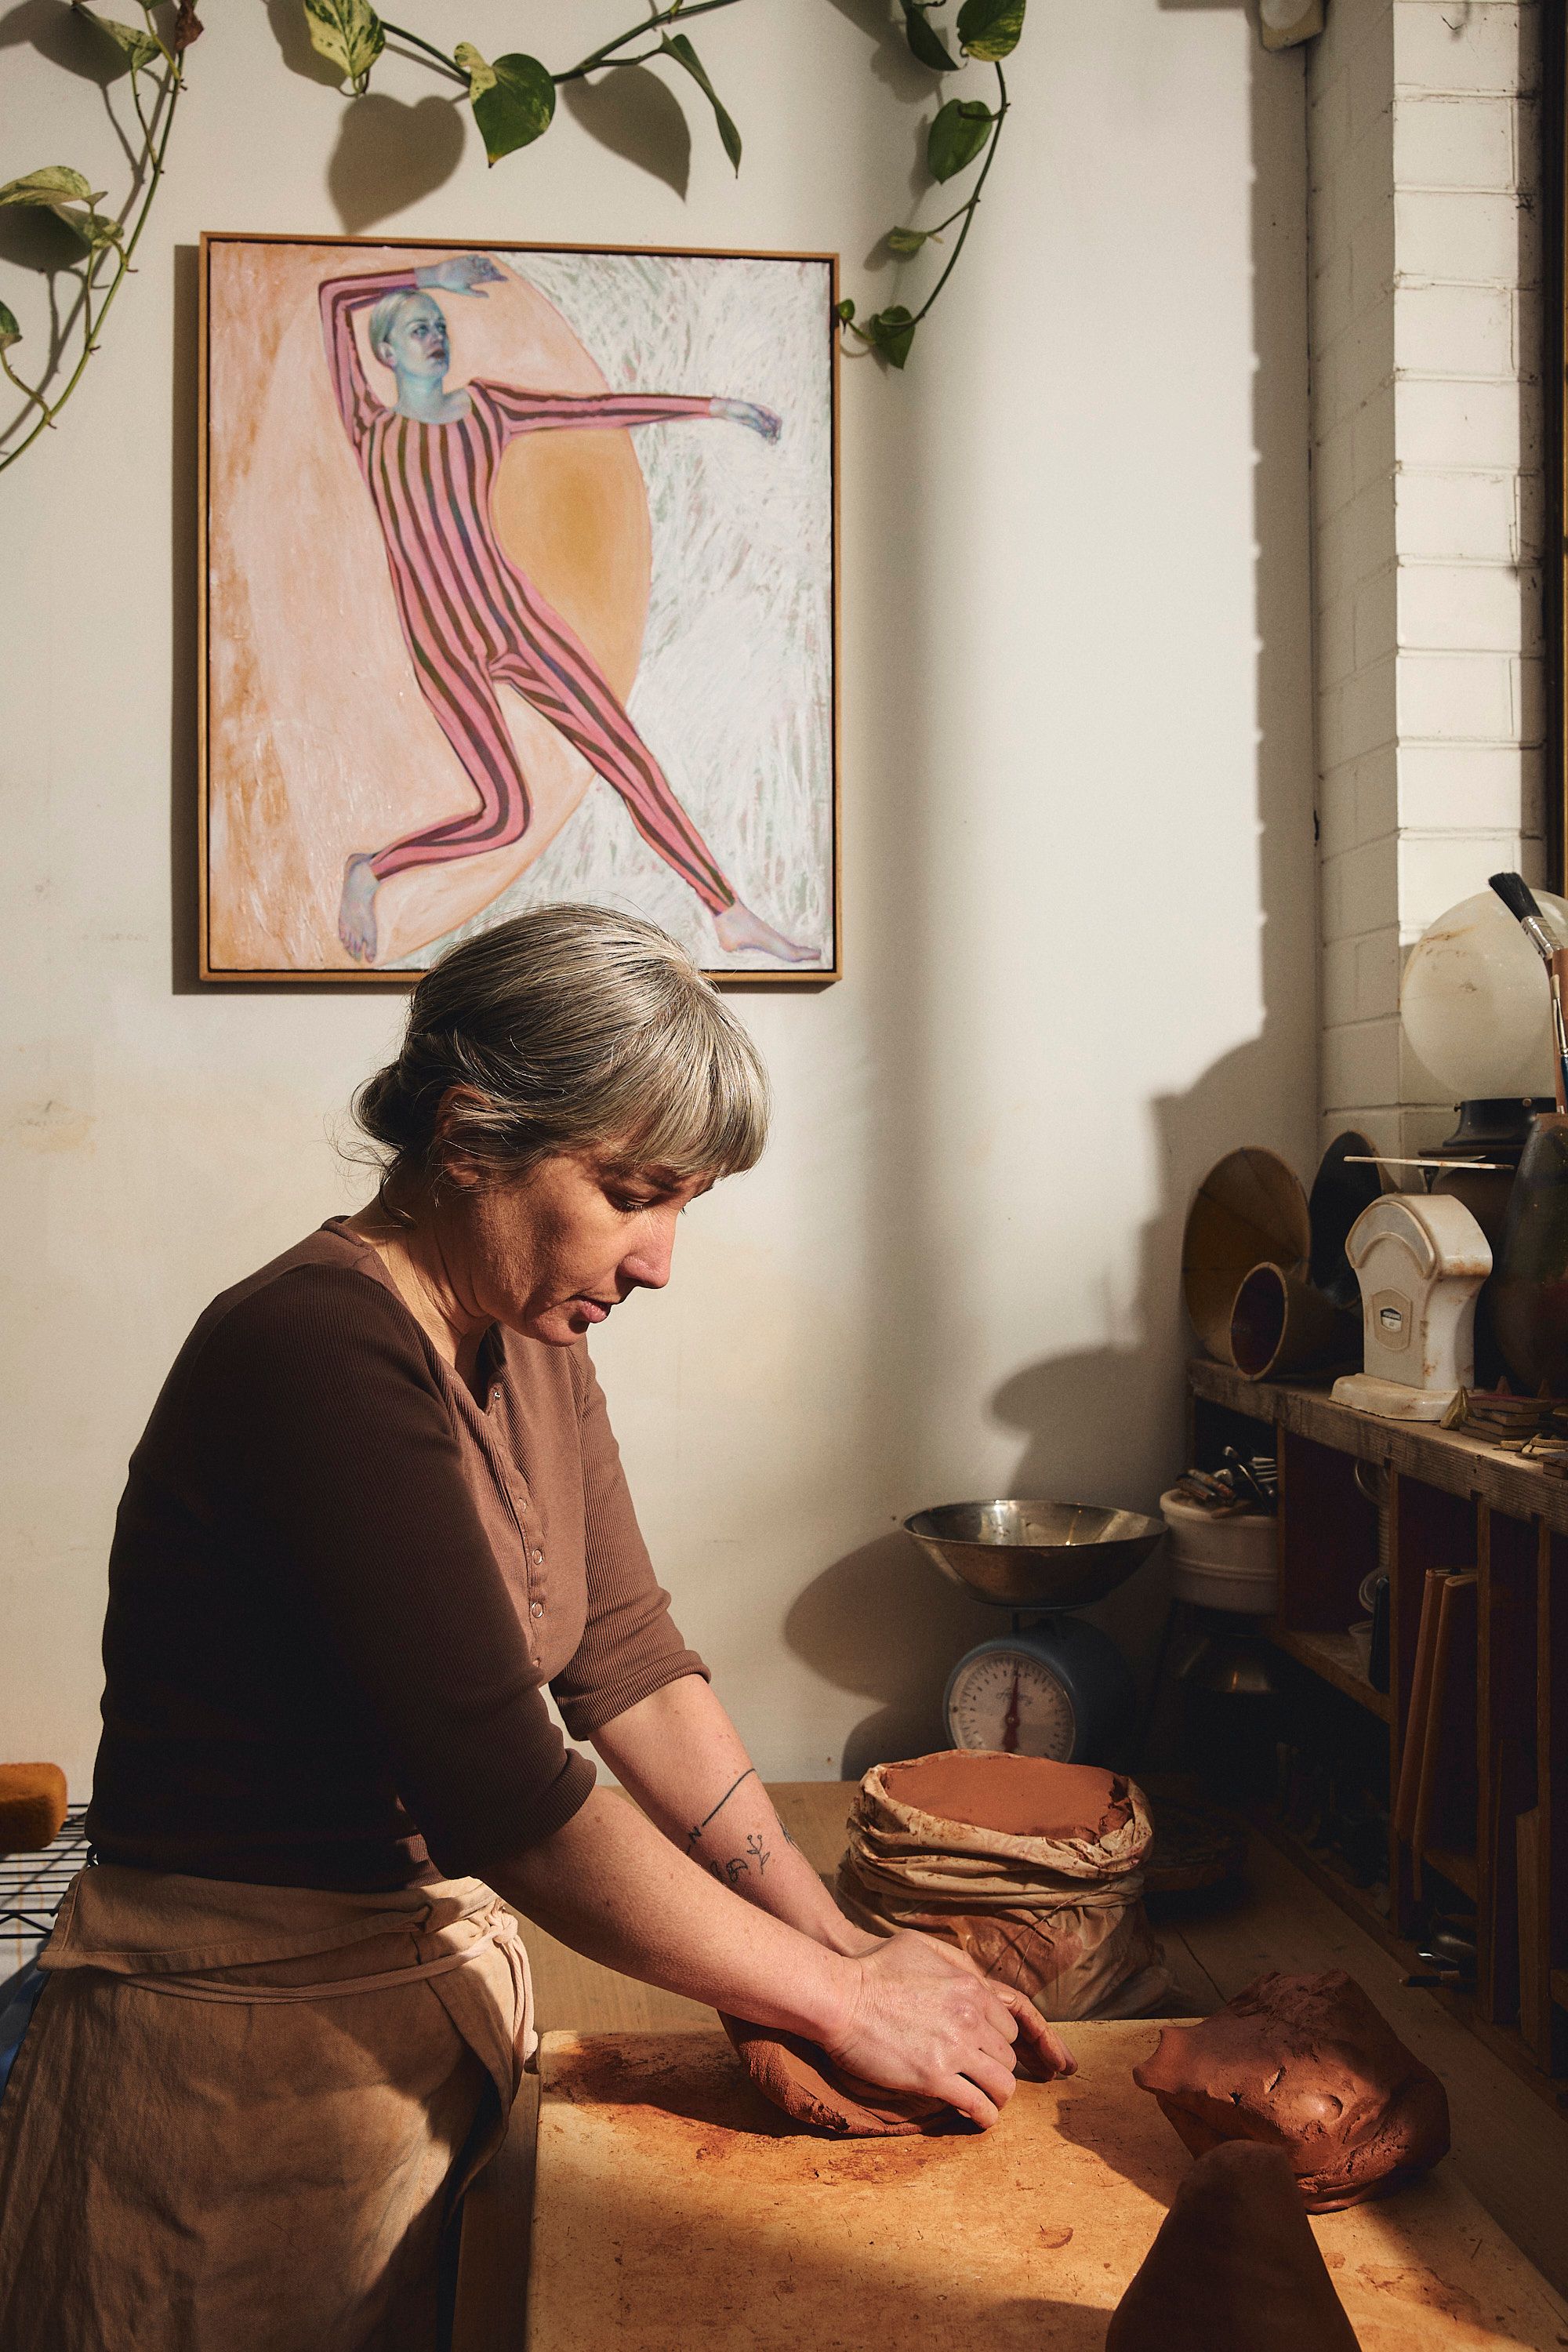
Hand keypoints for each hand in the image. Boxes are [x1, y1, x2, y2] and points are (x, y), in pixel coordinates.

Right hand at [416, 253, 503, 298]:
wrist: (440, 276)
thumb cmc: (451, 286)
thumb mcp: (465, 290)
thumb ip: (476, 293)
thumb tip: (488, 296)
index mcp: (477, 280)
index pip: (490, 278)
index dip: (499, 278)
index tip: (507, 279)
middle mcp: (475, 271)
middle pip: (489, 269)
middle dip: (494, 270)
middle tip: (494, 271)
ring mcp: (471, 264)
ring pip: (483, 262)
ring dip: (486, 263)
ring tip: (486, 266)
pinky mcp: (465, 258)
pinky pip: (474, 256)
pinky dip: (477, 258)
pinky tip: (477, 260)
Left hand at [712, 396, 780, 442]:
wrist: (728, 410)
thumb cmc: (739, 408)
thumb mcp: (750, 412)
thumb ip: (761, 420)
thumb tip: (770, 428)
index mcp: (765, 410)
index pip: (776, 420)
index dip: (778, 428)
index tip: (776, 435)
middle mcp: (763, 416)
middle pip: (774, 426)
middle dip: (775, 433)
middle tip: (774, 443)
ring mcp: (758, 421)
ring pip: (768, 430)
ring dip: (771, 436)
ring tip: (771, 444)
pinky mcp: (753, 426)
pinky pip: (762, 432)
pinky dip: (765, 436)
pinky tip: (766, 441)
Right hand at [821, 1931, 1074, 2129]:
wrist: (840, 1999)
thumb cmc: (872, 1969)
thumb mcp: (919, 1946)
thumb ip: (952, 1961)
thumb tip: (971, 1978)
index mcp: (970, 1988)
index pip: (1008, 2026)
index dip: (997, 2041)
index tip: (984, 2052)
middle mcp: (970, 2018)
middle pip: (1008, 2056)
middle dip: (997, 2069)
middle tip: (981, 2078)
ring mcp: (955, 2049)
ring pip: (1002, 2084)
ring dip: (996, 2096)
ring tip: (986, 2103)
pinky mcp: (936, 2078)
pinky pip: (977, 2105)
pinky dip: (983, 2116)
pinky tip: (975, 2118)